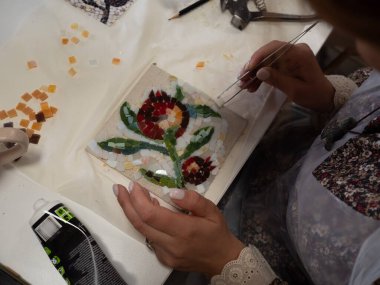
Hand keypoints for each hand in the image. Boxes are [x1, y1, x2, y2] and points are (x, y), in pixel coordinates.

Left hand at [113, 182, 244, 276]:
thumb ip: (193, 200)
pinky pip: (149, 238)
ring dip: (133, 213)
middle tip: (119, 189)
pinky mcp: (163, 259)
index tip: (132, 185)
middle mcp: (171, 244)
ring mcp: (165, 254)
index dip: (138, 200)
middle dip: (126, 204)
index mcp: (184, 230)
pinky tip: (145, 212)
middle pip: (140, 223)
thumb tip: (172, 192)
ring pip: (141, 232)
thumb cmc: (217, 232)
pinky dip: (143, 223)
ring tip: (128, 196)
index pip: (151, 215)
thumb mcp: (212, 211)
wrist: (222, 260)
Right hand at [240, 41, 334, 111]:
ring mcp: (289, 57)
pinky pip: (270, 67)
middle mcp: (294, 51)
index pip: (275, 48)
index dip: (259, 56)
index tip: (248, 68)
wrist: (324, 98)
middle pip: (268, 54)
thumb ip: (277, 79)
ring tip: (244, 85)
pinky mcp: (286, 64)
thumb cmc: (313, 94)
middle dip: (253, 67)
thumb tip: (259, 72)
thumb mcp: (295, 90)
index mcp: (299, 53)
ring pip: (266, 61)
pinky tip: (252, 86)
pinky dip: (261, 76)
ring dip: (255, 73)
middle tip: (242, 79)